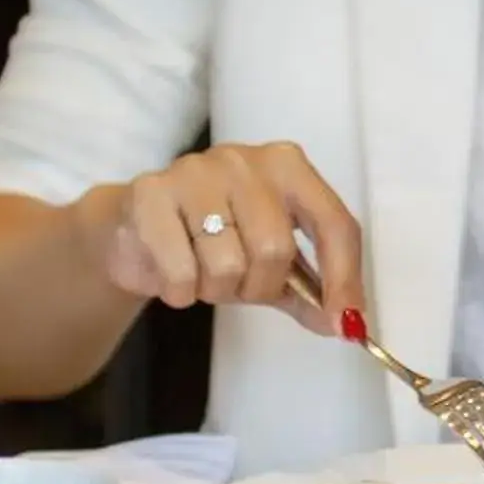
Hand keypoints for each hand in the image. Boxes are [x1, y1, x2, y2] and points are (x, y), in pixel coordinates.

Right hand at [91, 143, 365, 334]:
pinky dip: (181, 292)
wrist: (135, 229)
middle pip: (275, 250)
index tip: (343, 323)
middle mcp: (244, 160)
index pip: (333, 222)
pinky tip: (173, 275)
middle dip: (258, 287)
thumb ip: (310, 291)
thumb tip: (348, 324)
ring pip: (227, 264)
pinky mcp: (150, 194)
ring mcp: (195, 171)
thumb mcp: (269, 265)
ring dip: (216, 290)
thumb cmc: (212, 242)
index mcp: (287, 167)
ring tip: (202, 274)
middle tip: (237, 286)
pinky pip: (182, 272)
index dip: (343, 279)